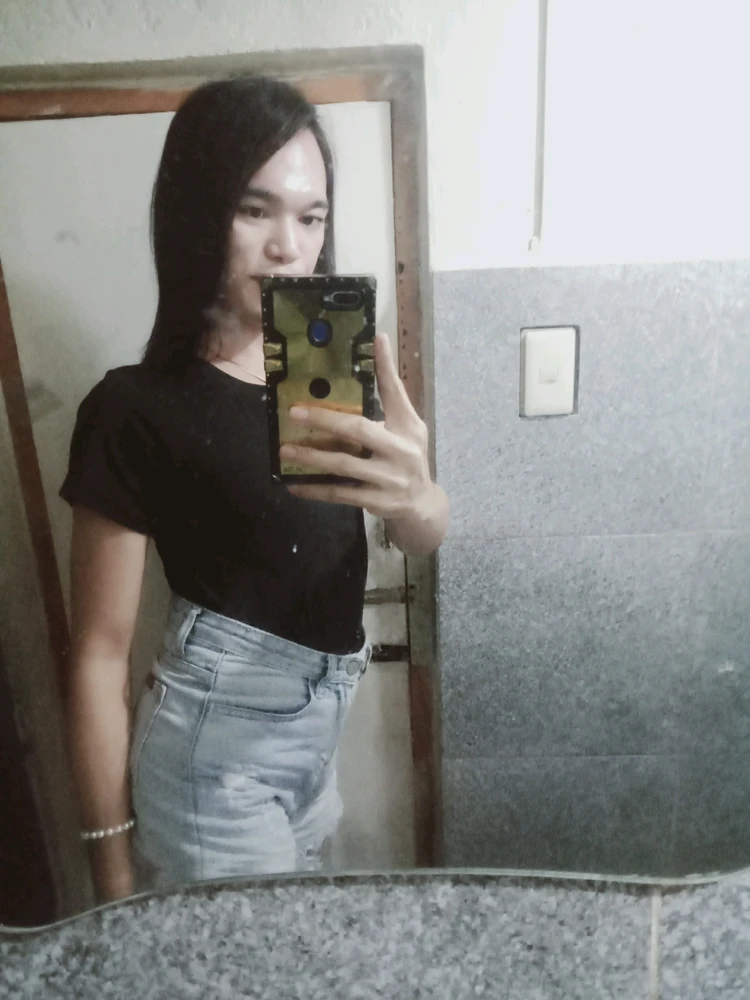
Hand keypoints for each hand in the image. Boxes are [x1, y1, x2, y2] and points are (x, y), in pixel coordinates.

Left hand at [282, 333, 432, 519]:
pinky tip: (294, 484)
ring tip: (285, 451)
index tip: (376, 338)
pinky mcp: (376, 501)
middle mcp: (401, 450)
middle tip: (294, 412)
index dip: (386, 365)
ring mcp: (389, 478)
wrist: (421, 503)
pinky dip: (315, 490)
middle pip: (359, 430)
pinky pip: (340, 494)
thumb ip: (389, 398)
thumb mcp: (406, 427)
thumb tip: (375, 351)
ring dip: (312, 457)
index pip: (395, 391)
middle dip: (324, 420)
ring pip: (344, 465)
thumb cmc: (407, 457)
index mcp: (408, 427)